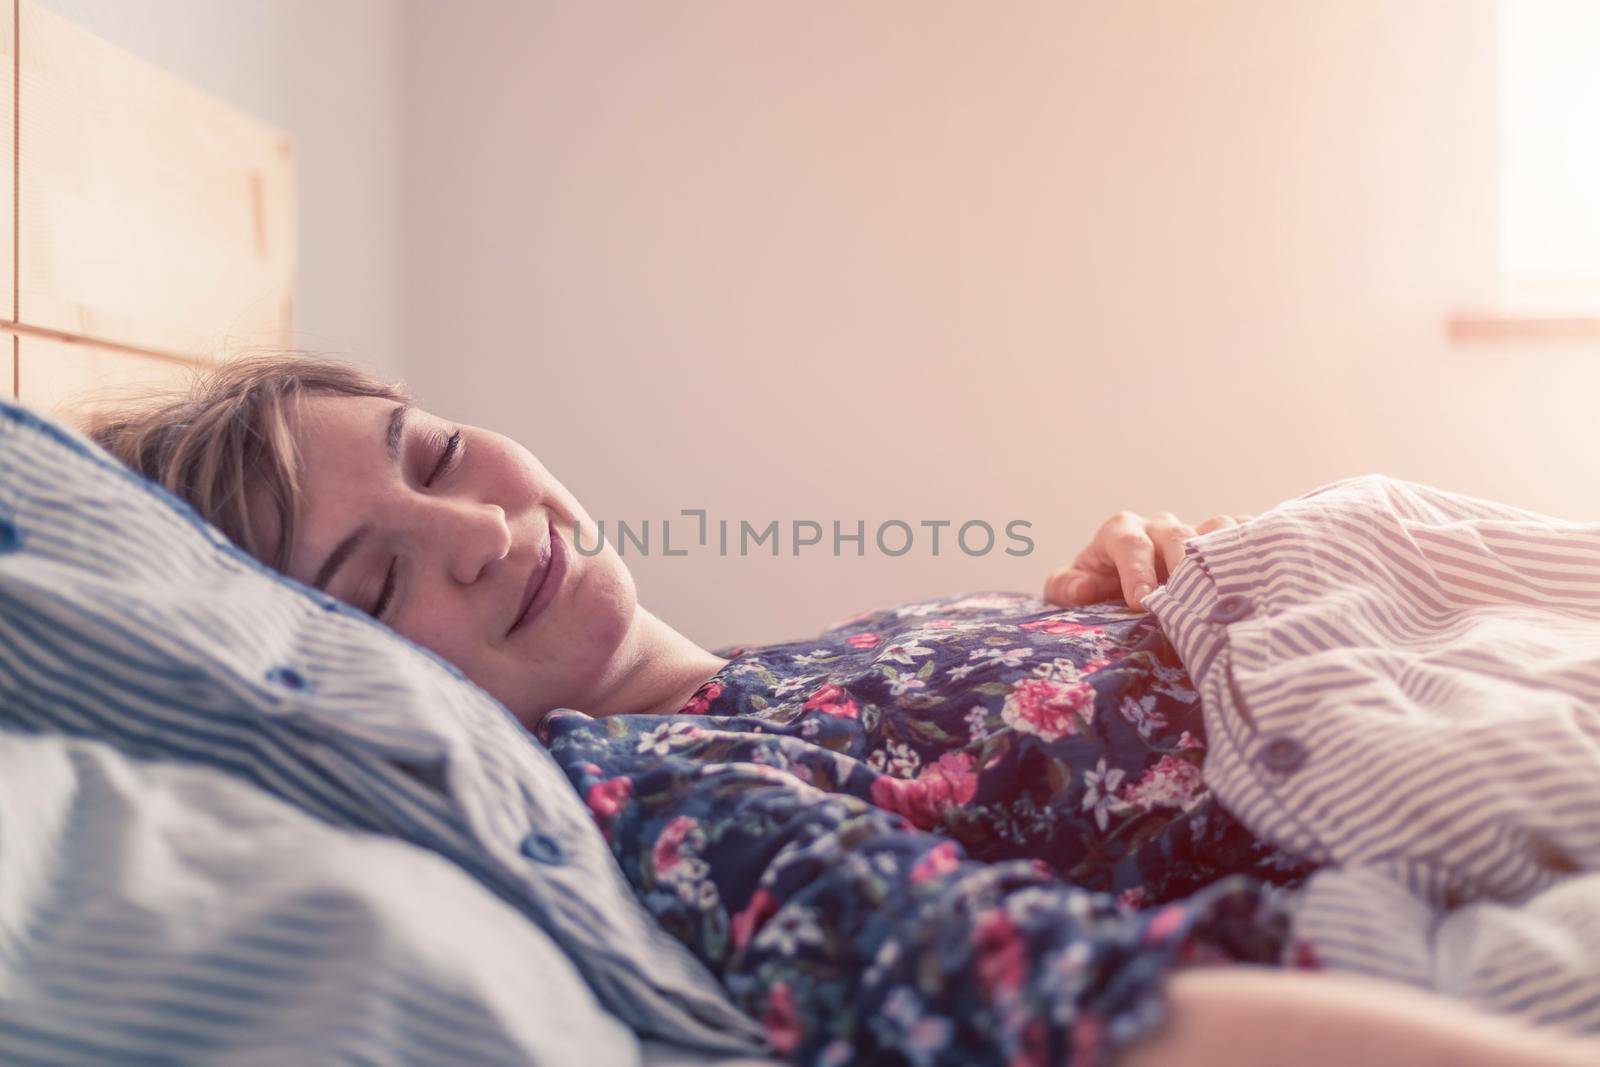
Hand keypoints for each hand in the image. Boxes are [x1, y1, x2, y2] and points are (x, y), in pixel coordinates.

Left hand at [1043, 511, 1253, 610]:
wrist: (1120, 583)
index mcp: (1121, 532)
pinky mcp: (1222, 542)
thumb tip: (1085, 588)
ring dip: (1222, 554)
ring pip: (1216, 529)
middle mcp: (1160, 527)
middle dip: (1182, 565)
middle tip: (1189, 598)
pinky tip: (1265, 570)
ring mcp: (1195, 531)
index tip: (1142, 602)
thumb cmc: (1095, 585)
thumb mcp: (1070, 587)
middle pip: (1176, 536)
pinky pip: (1245, 533)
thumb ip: (1067, 586)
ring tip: (1230, 585)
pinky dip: (1255, 545)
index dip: (1136, 572)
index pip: (1130, 544)